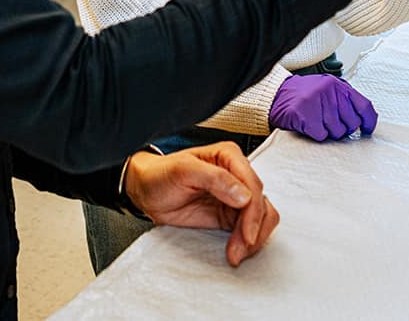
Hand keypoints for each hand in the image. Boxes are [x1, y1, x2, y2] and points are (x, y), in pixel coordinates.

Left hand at [123, 142, 278, 267]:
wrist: (146, 191)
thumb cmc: (160, 174)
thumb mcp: (183, 170)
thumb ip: (214, 178)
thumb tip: (244, 194)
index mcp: (228, 156)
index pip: (252, 184)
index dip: (253, 211)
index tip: (247, 233)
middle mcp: (235, 174)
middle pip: (261, 203)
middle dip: (254, 229)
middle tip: (240, 248)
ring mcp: (235, 196)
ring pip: (262, 217)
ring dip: (253, 238)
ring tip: (235, 252)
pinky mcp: (230, 214)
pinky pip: (250, 229)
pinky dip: (247, 242)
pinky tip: (234, 250)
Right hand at [268, 74, 377, 141]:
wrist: (276, 94)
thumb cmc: (304, 95)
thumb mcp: (327, 90)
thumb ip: (344, 100)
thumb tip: (364, 120)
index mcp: (338, 85)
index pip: (364, 106)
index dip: (369, 121)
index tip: (367, 130)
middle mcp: (329, 91)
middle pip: (351, 123)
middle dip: (343, 129)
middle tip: (331, 124)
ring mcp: (317, 102)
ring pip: (337, 132)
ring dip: (328, 132)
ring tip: (317, 121)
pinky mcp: (305, 115)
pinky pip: (321, 135)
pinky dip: (316, 134)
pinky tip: (309, 125)